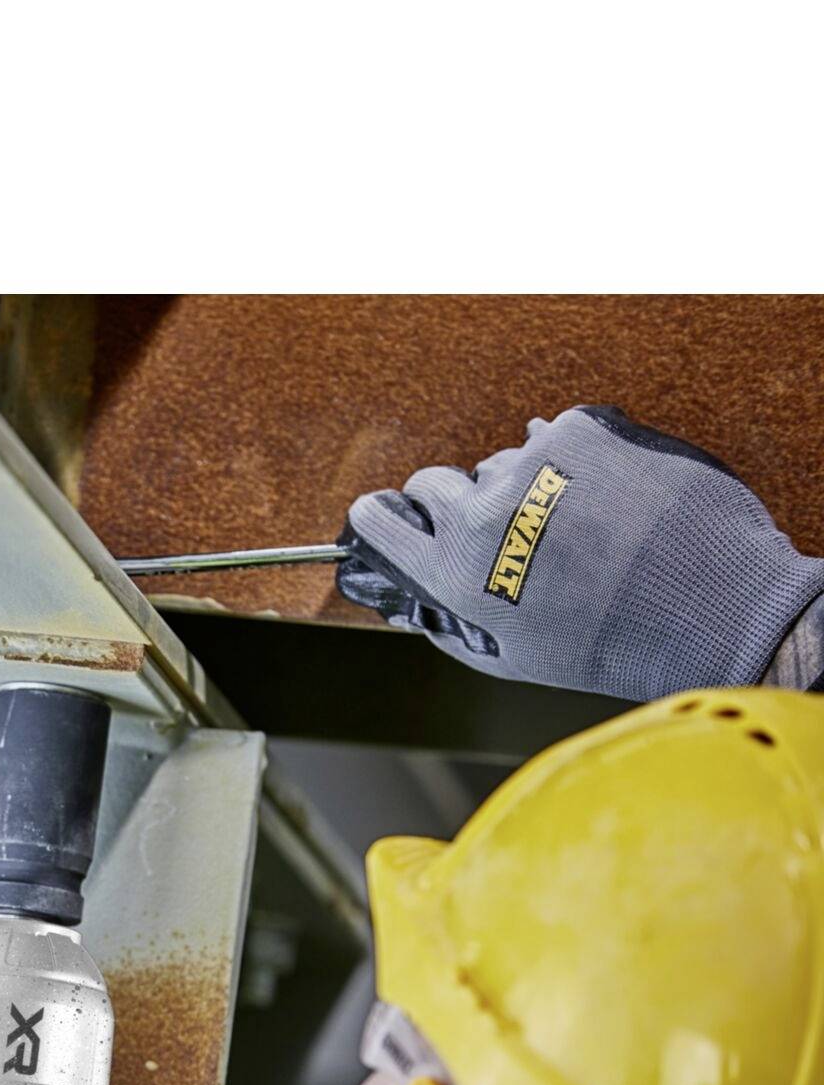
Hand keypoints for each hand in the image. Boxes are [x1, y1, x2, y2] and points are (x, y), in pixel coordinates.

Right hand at [336, 405, 823, 700]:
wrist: (705, 605)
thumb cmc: (607, 642)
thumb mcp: (510, 654)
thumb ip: (447, 623)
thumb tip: (409, 602)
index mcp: (457, 571)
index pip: (379, 521)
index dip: (380, 517)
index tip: (388, 517)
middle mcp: (484, 514)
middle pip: (432, 482)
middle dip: (453, 502)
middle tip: (497, 529)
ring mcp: (533, 465)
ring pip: (502, 464)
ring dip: (524, 486)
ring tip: (576, 526)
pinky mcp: (582, 430)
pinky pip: (558, 437)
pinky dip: (577, 460)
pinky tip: (607, 498)